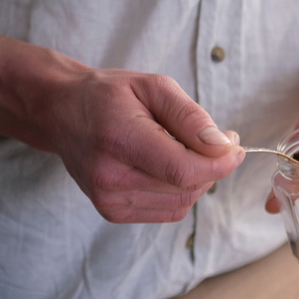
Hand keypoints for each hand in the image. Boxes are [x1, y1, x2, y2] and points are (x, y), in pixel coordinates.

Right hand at [39, 68, 244, 222]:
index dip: (219, 164)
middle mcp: (110, 177)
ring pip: (182, 202)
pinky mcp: (113, 212)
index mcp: (119, 140)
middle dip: (212, 165)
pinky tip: (171, 165)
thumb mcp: (154, 87)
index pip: (183, 170)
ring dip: (199, 178)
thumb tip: (223, 145)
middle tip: (218, 139)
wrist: (62, 112)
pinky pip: (169, 209)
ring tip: (188, 148)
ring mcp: (109, 200)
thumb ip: (191, 116)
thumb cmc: (109, 95)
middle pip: (187, 187)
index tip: (235, 146)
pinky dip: (182, 190)